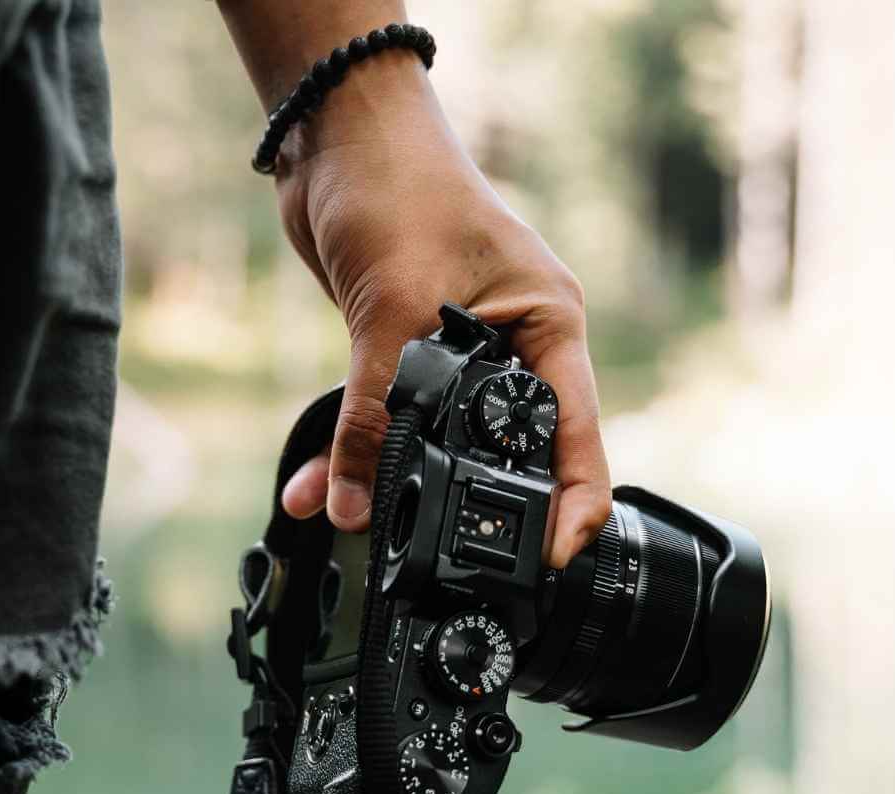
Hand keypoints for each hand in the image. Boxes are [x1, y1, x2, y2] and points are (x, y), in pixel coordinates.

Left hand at [265, 55, 609, 567]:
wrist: (337, 133)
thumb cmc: (399, 186)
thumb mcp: (392, 308)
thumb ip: (374, 413)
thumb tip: (350, 502)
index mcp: (549, 327)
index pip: (577, 436)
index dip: (571, 505)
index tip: (551, 559)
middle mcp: (518, 343)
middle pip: (512, 449)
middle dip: (476, 505)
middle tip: (452, 559)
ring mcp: (466, 348)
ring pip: (442, 441)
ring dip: (398, 484)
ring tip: (364, 529)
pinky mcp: (410, 348)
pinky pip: (392, 419)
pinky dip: (356, 450)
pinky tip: (317, 487)